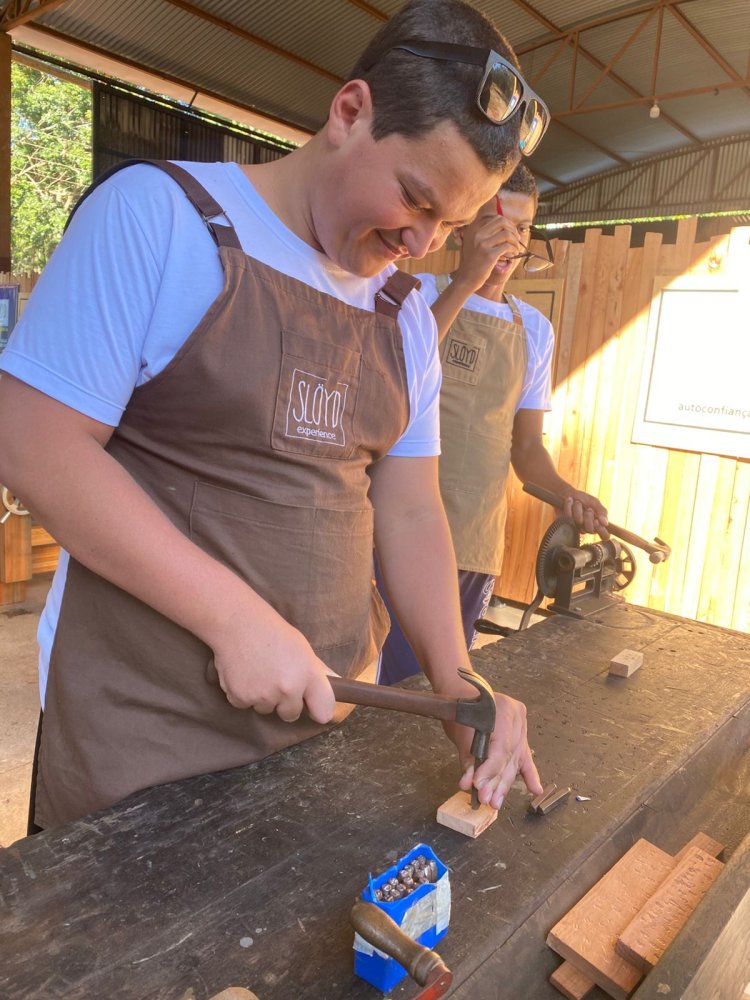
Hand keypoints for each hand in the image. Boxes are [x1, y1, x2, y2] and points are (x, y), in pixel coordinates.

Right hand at [210, 603, 336, 723]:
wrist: (237, 623)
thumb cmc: (272, 632)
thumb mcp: (302, 648)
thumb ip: (317, 671)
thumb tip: (337, 683)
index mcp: (308, 674)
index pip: (324, 711)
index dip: (318, 710)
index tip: (311, 706)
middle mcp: (288, 689)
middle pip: (291, 715)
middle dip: (284, 703)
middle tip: (275, 678)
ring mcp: (264, 696)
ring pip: (266, 710)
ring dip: (262, 697)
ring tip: (257, 671)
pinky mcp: (241, 698)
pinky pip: (245, 705)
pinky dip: (243, 694)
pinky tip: (243, 673)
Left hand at [446, 691, 543, 809]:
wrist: (463, 696)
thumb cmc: (461, 712)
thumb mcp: (461, 734)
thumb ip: (468, 760)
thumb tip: (469, 784)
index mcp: (503, 709)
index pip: (500, 746)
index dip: (490, 769)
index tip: (479, 786)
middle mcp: (517, 716)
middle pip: (509, 756)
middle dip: (498, 782)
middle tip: (488, 800)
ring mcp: (522, 725)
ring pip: (515, 760)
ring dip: (505, 783)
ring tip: (497, 801)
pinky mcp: (521, 734)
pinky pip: (525, 756)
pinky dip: (529, 774)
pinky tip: (535, 789)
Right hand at [453, 215, 524, 292]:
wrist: (467, 278)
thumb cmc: (475, 262)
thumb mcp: (476, 244)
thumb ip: (488, 235)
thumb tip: (509, 228)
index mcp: (476, 230)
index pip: (497, 218)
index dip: (508, 224)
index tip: (512, 232)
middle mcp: (478, 234)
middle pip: (503, 222)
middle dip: (513, 230)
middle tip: (517, 239)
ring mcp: (483, 244)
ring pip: (507, 234)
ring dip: (516, 241)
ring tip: (516, 249)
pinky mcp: (489, 255)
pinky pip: (507, 247)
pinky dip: (514, 250)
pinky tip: (513, 255)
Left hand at [562, 490, 608, 537]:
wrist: (567, 492)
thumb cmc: (583, 499)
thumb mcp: (594, 502)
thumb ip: (602, 511)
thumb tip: (605, 523)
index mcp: (597, 524)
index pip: (605, 536)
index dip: (602, 532)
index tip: (597, 521)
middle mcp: (587, 527)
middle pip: (591, 530)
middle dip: (589, 517)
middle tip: (588, 509)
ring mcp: (576, 526)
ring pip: (579, 522)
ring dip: (578, 509)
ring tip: (577, 502)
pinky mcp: (565, 522)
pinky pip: (568, 516)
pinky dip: (569, 506)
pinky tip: (570, 501)